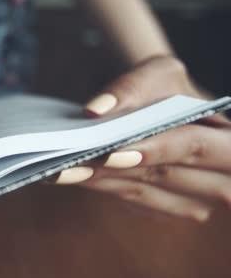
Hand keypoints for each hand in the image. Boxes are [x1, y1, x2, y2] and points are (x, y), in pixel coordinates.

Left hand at [54, 56, 230, 221]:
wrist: (163, 105)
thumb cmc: (165, 86)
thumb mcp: (156, 72)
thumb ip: (132, 87)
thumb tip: (96, 110)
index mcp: (229, 139)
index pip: (194, 146)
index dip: (155, 150)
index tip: (111, 151)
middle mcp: (221, 175)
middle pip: (165, 175)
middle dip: (117, 170)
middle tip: (73, 163)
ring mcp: (196, 197)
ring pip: (147, 191)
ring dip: (102, 181)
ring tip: (62, 169)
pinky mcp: (170, 206)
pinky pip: (136, 199)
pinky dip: (104, 186)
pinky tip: (73, 175)